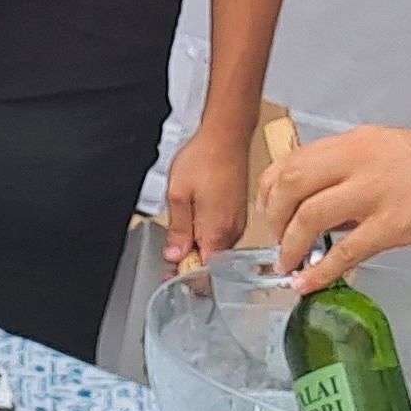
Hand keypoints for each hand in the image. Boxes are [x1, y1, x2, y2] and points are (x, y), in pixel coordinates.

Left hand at [159, 111, 258, 266]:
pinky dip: (209, 233)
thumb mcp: (178, 195)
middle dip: (191, 262)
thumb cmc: (205, 157)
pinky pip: (223, 233)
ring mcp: (239, 221)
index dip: (185, 274)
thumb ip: (177, 230)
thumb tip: (176, 255)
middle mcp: (233, 230)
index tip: (170, 272)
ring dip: (199, 246)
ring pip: (217, 247)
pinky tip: (196, 220)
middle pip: (211, 261)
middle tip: (170, 252)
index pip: (204, 271)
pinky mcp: (239, 212)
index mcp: (217, 230)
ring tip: (181, 233)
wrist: (226, 135)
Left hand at [257, 123, 410, 289]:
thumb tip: (326, 205)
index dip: (270, 191)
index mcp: (356, 143)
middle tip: (276, 241)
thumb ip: (354, 173)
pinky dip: (320, 272)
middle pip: (290, 184)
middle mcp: (360, 161)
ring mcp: (377, 192)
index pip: (292, 161)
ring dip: (290, 246)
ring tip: (289, 265)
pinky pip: (345, 252)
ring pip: (309, 217)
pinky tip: (310, 284)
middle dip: (273, 218)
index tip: (269, 212)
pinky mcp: (396, 224)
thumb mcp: (389, 152)